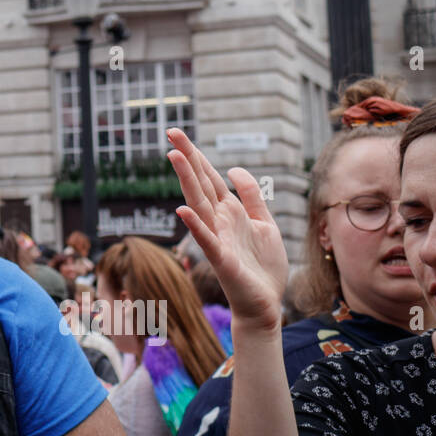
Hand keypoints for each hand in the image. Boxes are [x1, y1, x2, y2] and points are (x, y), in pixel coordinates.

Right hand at [165, 128, 287, 330]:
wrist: (264, 303)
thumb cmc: (262, 266)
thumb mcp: (264, 222)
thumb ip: (251, 196)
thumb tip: (234, 169)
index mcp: (228, 211)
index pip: (209, 177)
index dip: (196, 155)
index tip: (178, 134)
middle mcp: (218, 220)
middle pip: (200, 183)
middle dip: (187, 158)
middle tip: (171, 132)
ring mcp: (217, 238)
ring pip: (199, 203)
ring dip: (187, 181)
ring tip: (174, 156)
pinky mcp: (220, 259)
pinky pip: (206, 240)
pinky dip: (195, 226)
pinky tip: (184, 211)